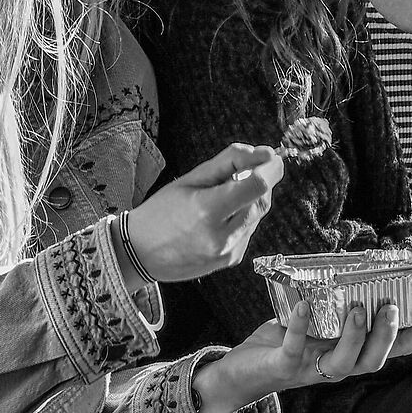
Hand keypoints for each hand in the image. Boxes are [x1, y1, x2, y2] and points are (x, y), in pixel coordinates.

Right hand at [124, 143, 284, 283]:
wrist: (140, 252)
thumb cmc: (160, 213)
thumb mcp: (190, 178)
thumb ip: (230, 161)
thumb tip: (265, 153)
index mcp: (207, 210)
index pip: (257, 185)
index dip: (270, 169)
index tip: (271, 158)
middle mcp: (221, 236)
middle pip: (262, 200)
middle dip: (257, 183)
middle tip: (234, 177)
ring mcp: (228, 251)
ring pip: (258, 216)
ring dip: (249, 201)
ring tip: (219, 201)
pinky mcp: (231, 259)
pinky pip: (249, 231)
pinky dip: (241, 219)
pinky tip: (217, 220)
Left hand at [191, 300, 411, 412]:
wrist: (240, 370)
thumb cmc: (283, 341)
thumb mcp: (315, 321)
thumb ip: (335, 302)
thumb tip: (355, 264)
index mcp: (350, 354)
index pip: (393, 350)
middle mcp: (336, 366)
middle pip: (373, 360)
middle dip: (387, 336)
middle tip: (392, 307)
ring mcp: (310, 370)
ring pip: (343, 364)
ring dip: (354, 338)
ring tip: (359, 309)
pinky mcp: (283, 366)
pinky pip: (296, 349)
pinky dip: (301, 326)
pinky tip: (304, 305)